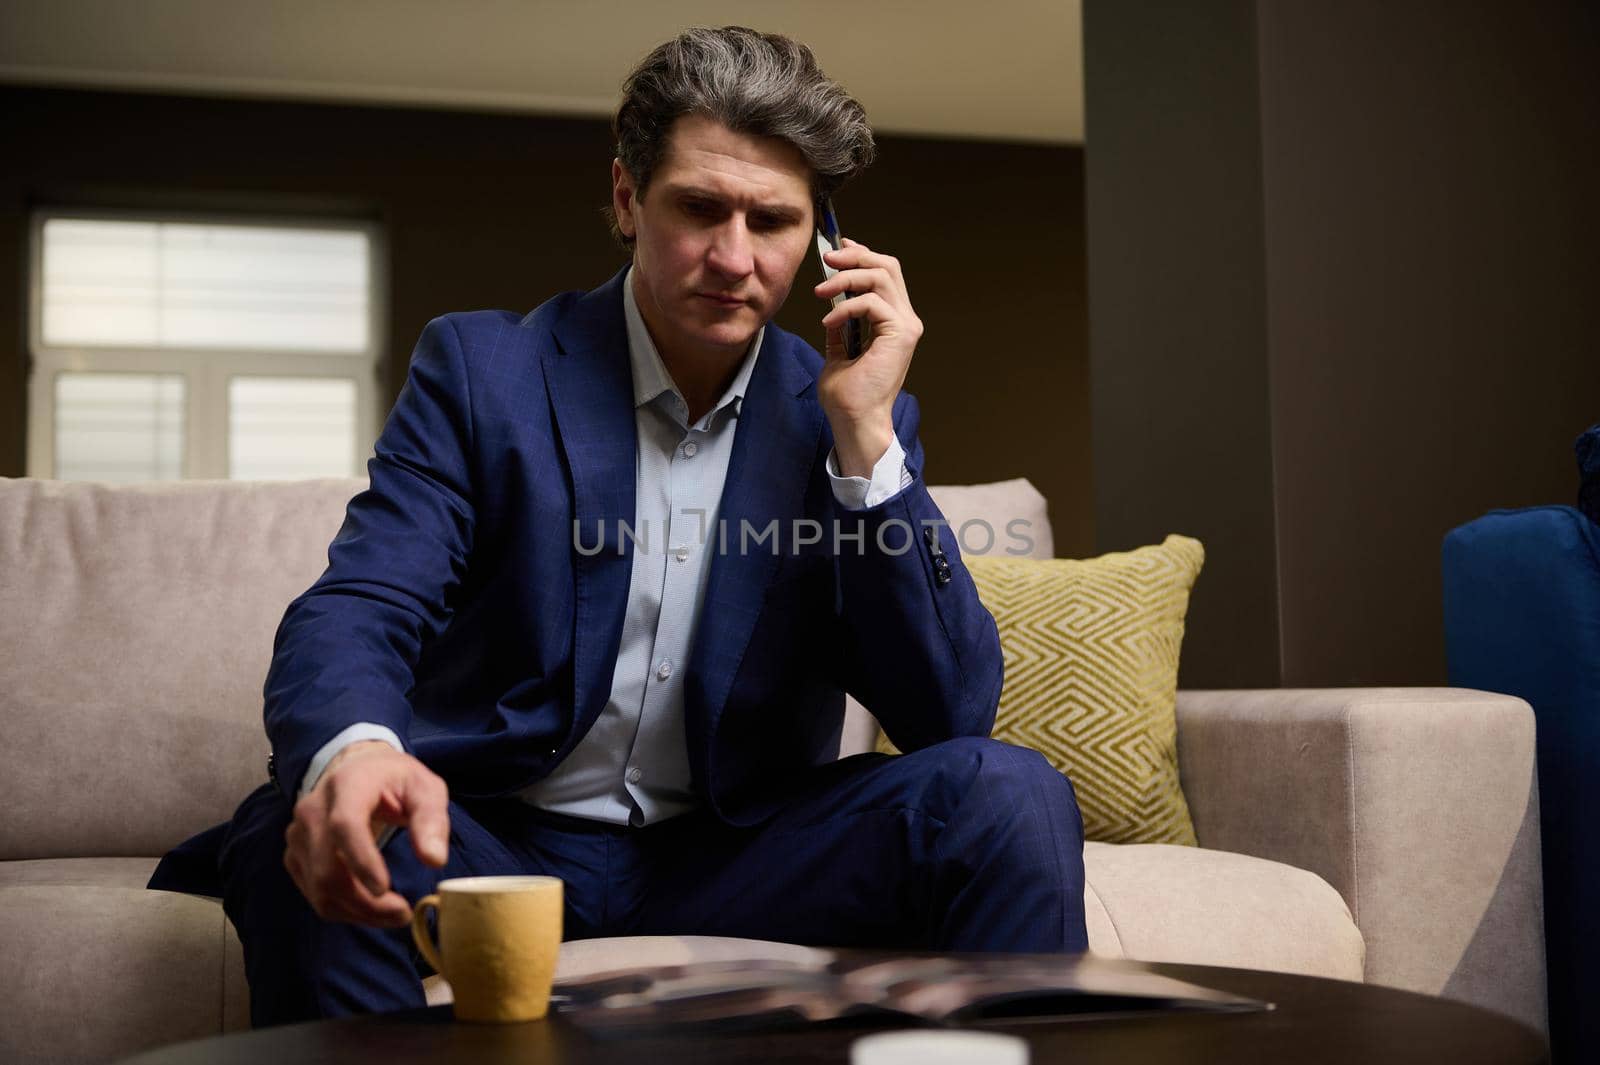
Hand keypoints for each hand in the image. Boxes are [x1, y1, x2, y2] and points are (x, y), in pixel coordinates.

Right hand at [283, 740, 449, 927]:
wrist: (356, 769)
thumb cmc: (395, 781)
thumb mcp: (425, 788)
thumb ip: (432, 820)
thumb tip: (434, 859)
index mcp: (347, 785)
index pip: (344, 825)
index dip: (361, 861)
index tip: (385, 889)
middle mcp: (313, 810)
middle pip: (327, 869)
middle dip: (365, 902)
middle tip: (403, 913)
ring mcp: (298, 835)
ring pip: (319, 889)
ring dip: (357, 912)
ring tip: (393, 914)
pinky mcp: (295, 855)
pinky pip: (314, 894)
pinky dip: (343, 909)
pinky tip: (371, 908)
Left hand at [813, 238, 923, 476]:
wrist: (854, 421)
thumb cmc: (847, 397)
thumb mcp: (837, 352)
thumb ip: (840, 328)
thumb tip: (832, 306)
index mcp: (893, 323)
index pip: (885, 274)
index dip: (862, 255)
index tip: (837, 248)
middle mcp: (904, 320)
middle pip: (888, 267)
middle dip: (856, 256)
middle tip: (827, 258)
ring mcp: (905, 326)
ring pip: (881, 277)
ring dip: (847, 277)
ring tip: (820, 291)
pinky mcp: (900, 335)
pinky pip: (872, 303)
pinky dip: (845, 306)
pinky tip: (828, 319)